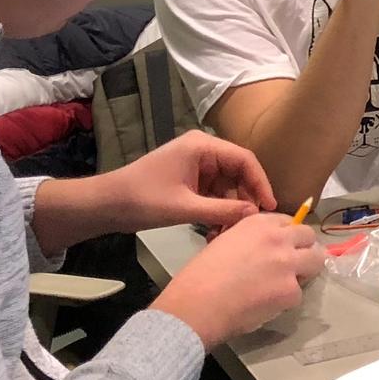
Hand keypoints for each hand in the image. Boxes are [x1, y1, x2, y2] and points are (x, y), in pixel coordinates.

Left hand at [110, 130, 275, 232]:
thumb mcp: (185, 208)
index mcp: (202, 146)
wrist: (108, 204)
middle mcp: (202, 150)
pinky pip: (213, 193)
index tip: (270, 207)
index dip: (260, 183)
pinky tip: (216, 230)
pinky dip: (217, 210)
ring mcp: (196, 165)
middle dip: (245, 199)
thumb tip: (255, 214)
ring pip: (227, 186)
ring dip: (230, 208)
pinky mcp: (189, 179)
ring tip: (229, 232)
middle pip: (238, 172)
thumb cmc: (144, 199)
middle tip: (250, 225)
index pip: (244, 159)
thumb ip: (222, 210)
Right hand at [151, 213, 324, 349]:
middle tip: (292, 263)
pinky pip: (299, 293)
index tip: (282, 246)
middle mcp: (278, 238)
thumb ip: (250, 240)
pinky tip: (267, 304)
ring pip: (316, 262)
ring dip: (305, 272)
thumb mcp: (225, 241)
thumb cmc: (201, 274)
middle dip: (304, 249)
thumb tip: (262, 252)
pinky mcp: (291, 291)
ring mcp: (288, 264)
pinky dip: (286, 300)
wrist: (199, 303)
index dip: (287, 235)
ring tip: (284, 285)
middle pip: (309, 237)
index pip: (288, 221)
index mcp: (258, 223)